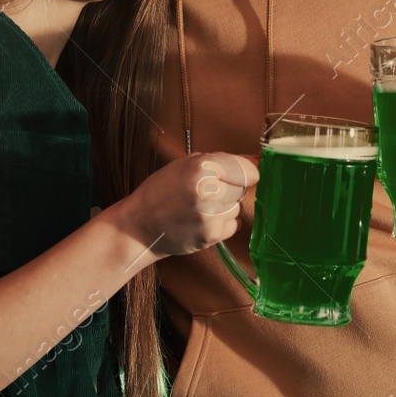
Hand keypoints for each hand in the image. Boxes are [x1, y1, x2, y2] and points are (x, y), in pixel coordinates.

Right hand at [124, 152, 256, 256]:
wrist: (138, 226)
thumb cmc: (161, 191)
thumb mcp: (186, 164)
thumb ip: (222, 161)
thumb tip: (257, 161)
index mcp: (202, 167)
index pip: (248, 170)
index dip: (244, 173)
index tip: (239, 175)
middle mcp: (208, 190)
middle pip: (243, 189)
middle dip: (230, 189)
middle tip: (206, 192)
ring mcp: (210, 215)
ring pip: (237, 207)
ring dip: (225, 207)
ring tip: (200, 207)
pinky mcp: (210, 235)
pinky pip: (233, 225)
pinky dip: (222, 224)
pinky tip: (201, 220)